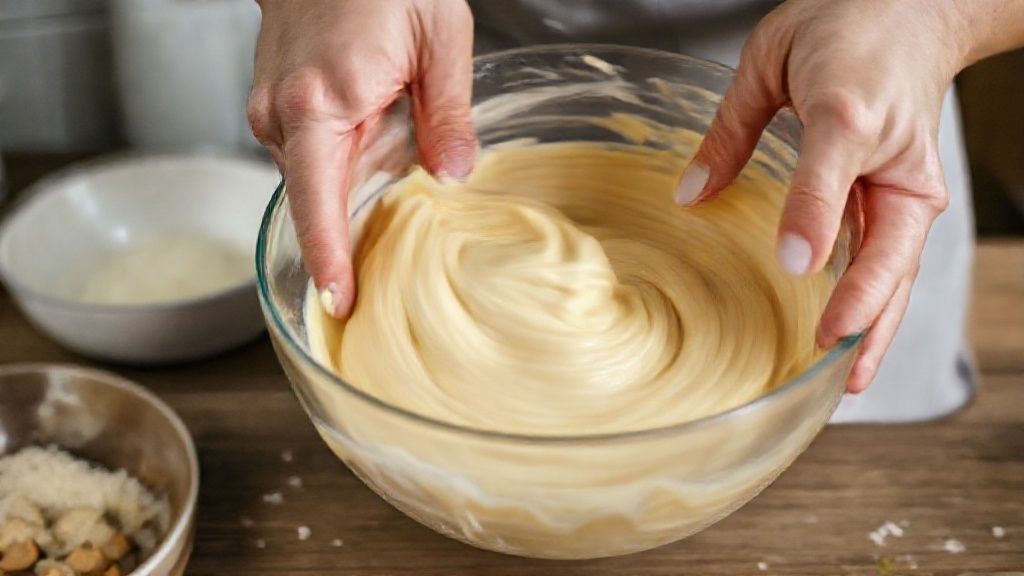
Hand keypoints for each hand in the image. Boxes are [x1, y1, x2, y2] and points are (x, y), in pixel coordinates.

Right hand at [248, 0, 475, 316]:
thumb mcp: (439, 37)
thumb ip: (447, 113)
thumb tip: (453, 175)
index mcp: (320, 101)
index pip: (317, 204)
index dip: (329, 260)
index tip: (338, 303)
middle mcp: (282, 111)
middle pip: (317, 198)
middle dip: (352, 226)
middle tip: (388, 244)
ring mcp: (270, 107)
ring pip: (315, 175)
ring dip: (352, 180)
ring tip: (391, 143)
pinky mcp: (273, 103)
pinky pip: (309, 153)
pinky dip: (341, 158)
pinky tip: (371, 130)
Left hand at [674, 0, 970, 392]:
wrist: (914, 11)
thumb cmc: (847, 29)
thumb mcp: (771, 60)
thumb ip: (731, 131)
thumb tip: (692, 196)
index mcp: (853, 112)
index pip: (831, 170)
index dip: (812, 218)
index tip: (794, 266)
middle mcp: (893, 159)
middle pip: (889, 246)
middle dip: (861, 306)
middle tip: (826, 352)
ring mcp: (910, 186)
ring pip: (899, 269)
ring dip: (878, 326)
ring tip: (849, 379)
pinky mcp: (908, 202)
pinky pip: (895, 262)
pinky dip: (878, 307)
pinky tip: (854, 340)